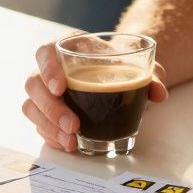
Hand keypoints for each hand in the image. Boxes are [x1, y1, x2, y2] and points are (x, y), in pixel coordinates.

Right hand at [22, 40, 167, 152]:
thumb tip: (160, 93)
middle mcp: (50, 69)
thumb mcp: (136, 66)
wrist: (116, 76)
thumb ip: (150, 76)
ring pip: (31, 106)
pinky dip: (51, 136)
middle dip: (51, 108)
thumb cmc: (119, 66)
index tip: (61, 88)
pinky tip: (68, 144)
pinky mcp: (46, 112)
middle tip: (73, 125)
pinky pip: (38, 124)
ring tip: (71, 140)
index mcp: (68, 48)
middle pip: (34, 83)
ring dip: (49, 126)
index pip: (45, 51)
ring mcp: (45, 91)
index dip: (48, 68)